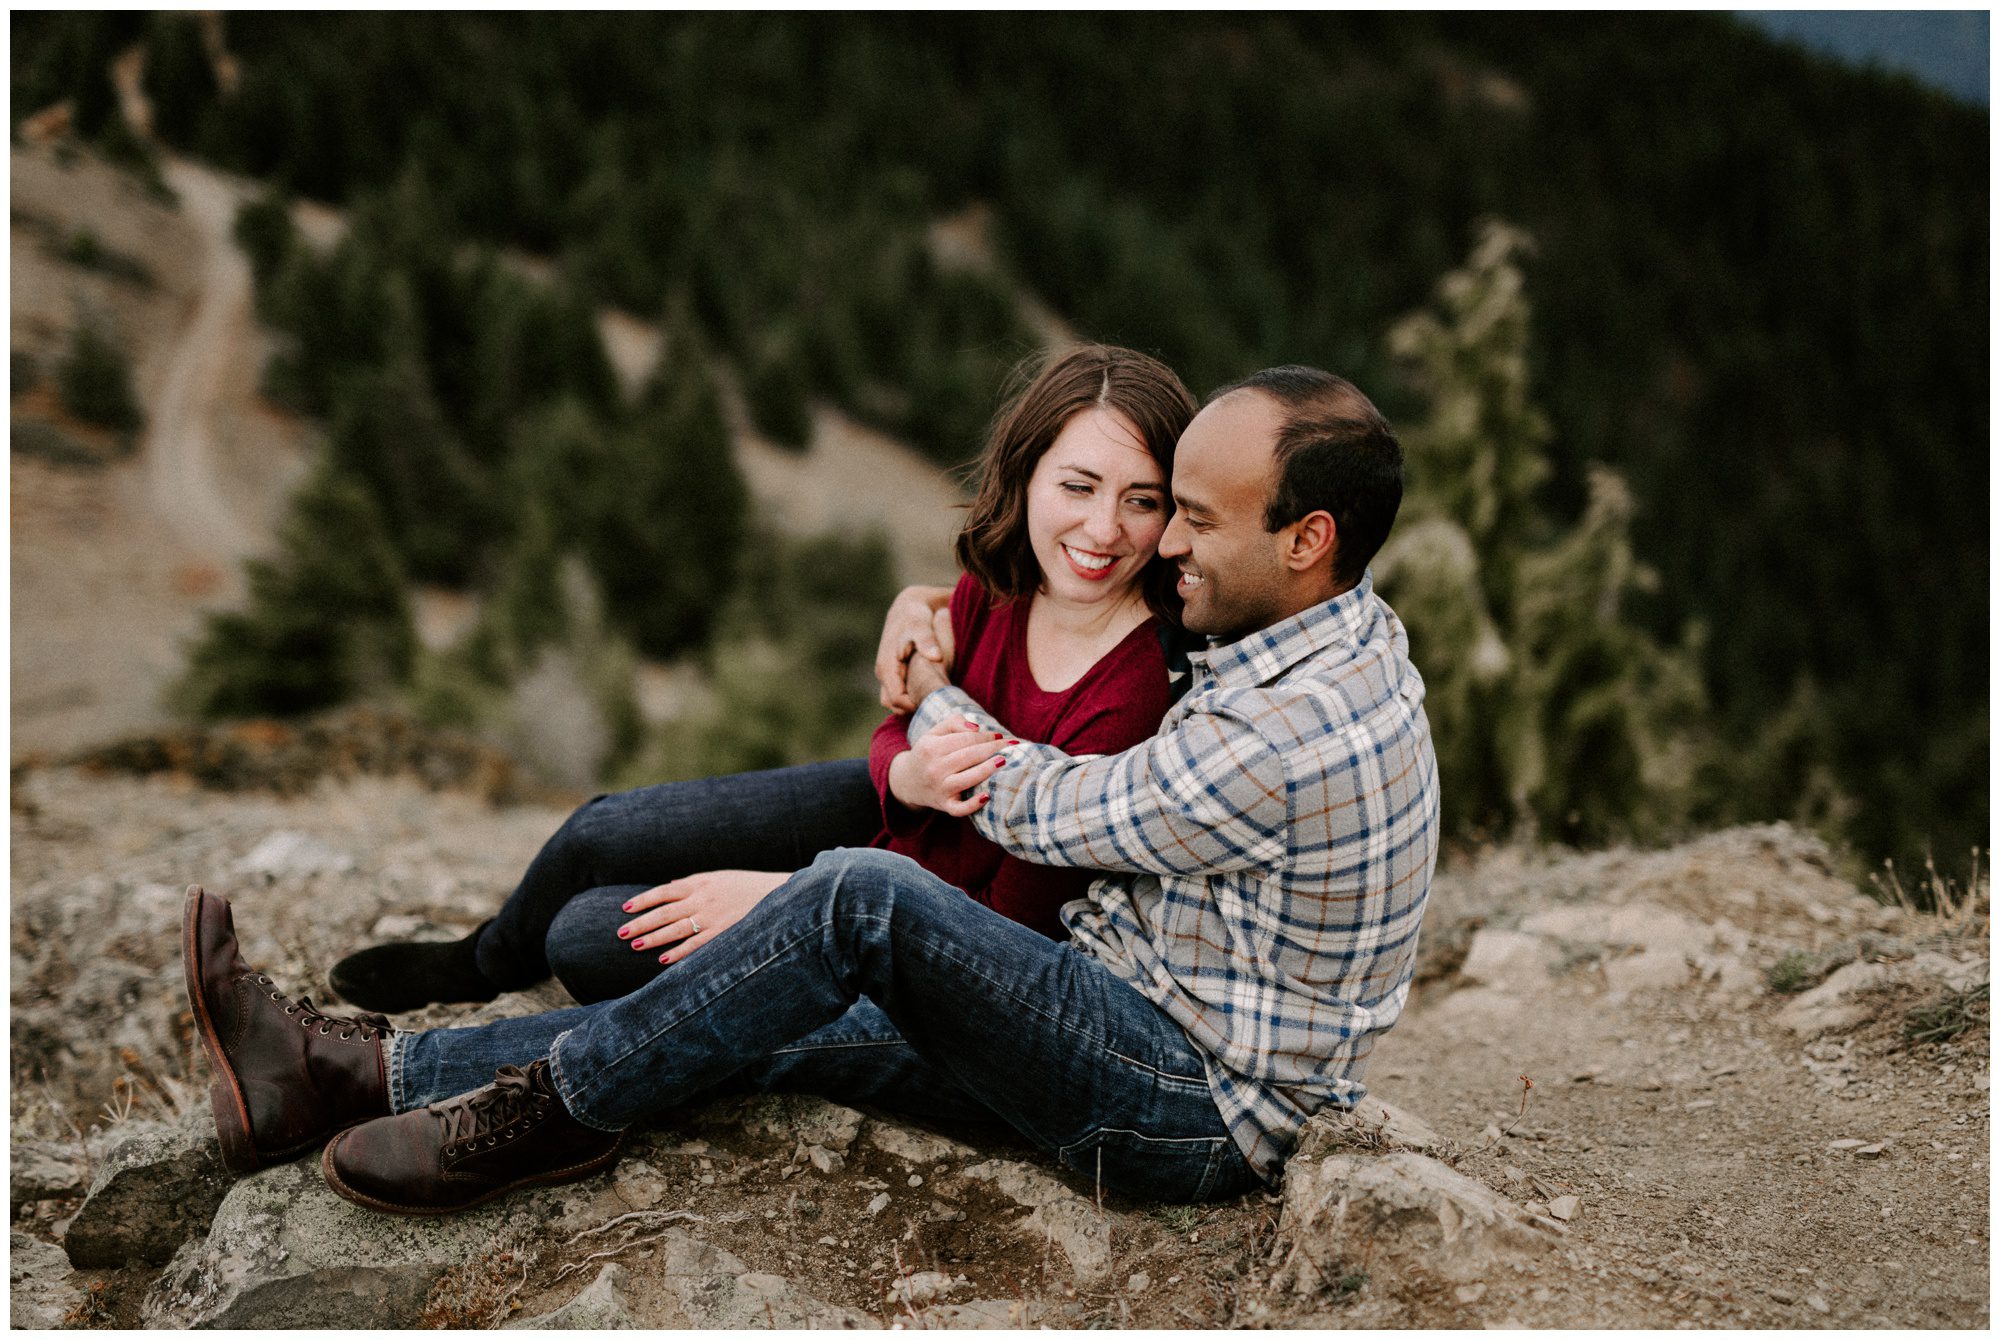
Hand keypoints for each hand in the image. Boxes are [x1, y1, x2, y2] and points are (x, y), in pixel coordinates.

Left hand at [617, 870, 789, 964]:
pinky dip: (679, 952)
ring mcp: (712, 917)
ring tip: (634, 945)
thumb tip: (669, 888)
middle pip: (664, 911)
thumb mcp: (719, 878)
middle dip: (641, 922)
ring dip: (653, 937)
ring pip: (675, 928)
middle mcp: (703, 898)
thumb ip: (695, 884)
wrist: (779, 894)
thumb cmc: (747, 886)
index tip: (626, 908)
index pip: (664, 891)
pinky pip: (696, 945)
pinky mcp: (723, 933)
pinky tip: (663, 959)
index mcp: (701, 882)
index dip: (644, 900)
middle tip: (621, 932)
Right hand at [875, 585, 954, 712]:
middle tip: (938, 704)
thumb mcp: (921, 624)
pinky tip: (932, 691)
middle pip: (895, 706)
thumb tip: (935, 656)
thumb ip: (926, 639)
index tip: (935, 703)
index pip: (897, 700)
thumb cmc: (915, 617)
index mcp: (887, 667)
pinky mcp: (894, 674)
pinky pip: (901, 694)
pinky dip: (913, 697)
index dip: (915, 706)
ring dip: (913, 703)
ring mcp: (888, 675)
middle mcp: (884, 674)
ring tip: (936, 699)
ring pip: (896, 702)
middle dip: (914, 708)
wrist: (909, 607)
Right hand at [887, 716, 1015, 816]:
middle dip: (993, 749)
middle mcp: (935, 768)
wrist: (907, 781)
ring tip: (1004, 761)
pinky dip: (972, 805)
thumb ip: (953, 723)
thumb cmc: (928, 753)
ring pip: (967, 779)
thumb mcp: (933, 734)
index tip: (999, 735)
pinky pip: (959, 809)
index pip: (965, 739)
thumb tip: (977, 727)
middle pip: (970, 756)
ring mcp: (939, 788)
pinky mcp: (943, 805)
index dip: (985, 736)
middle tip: (1012, 745)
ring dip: (988, 769)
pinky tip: (987, 796)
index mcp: (931, 748)